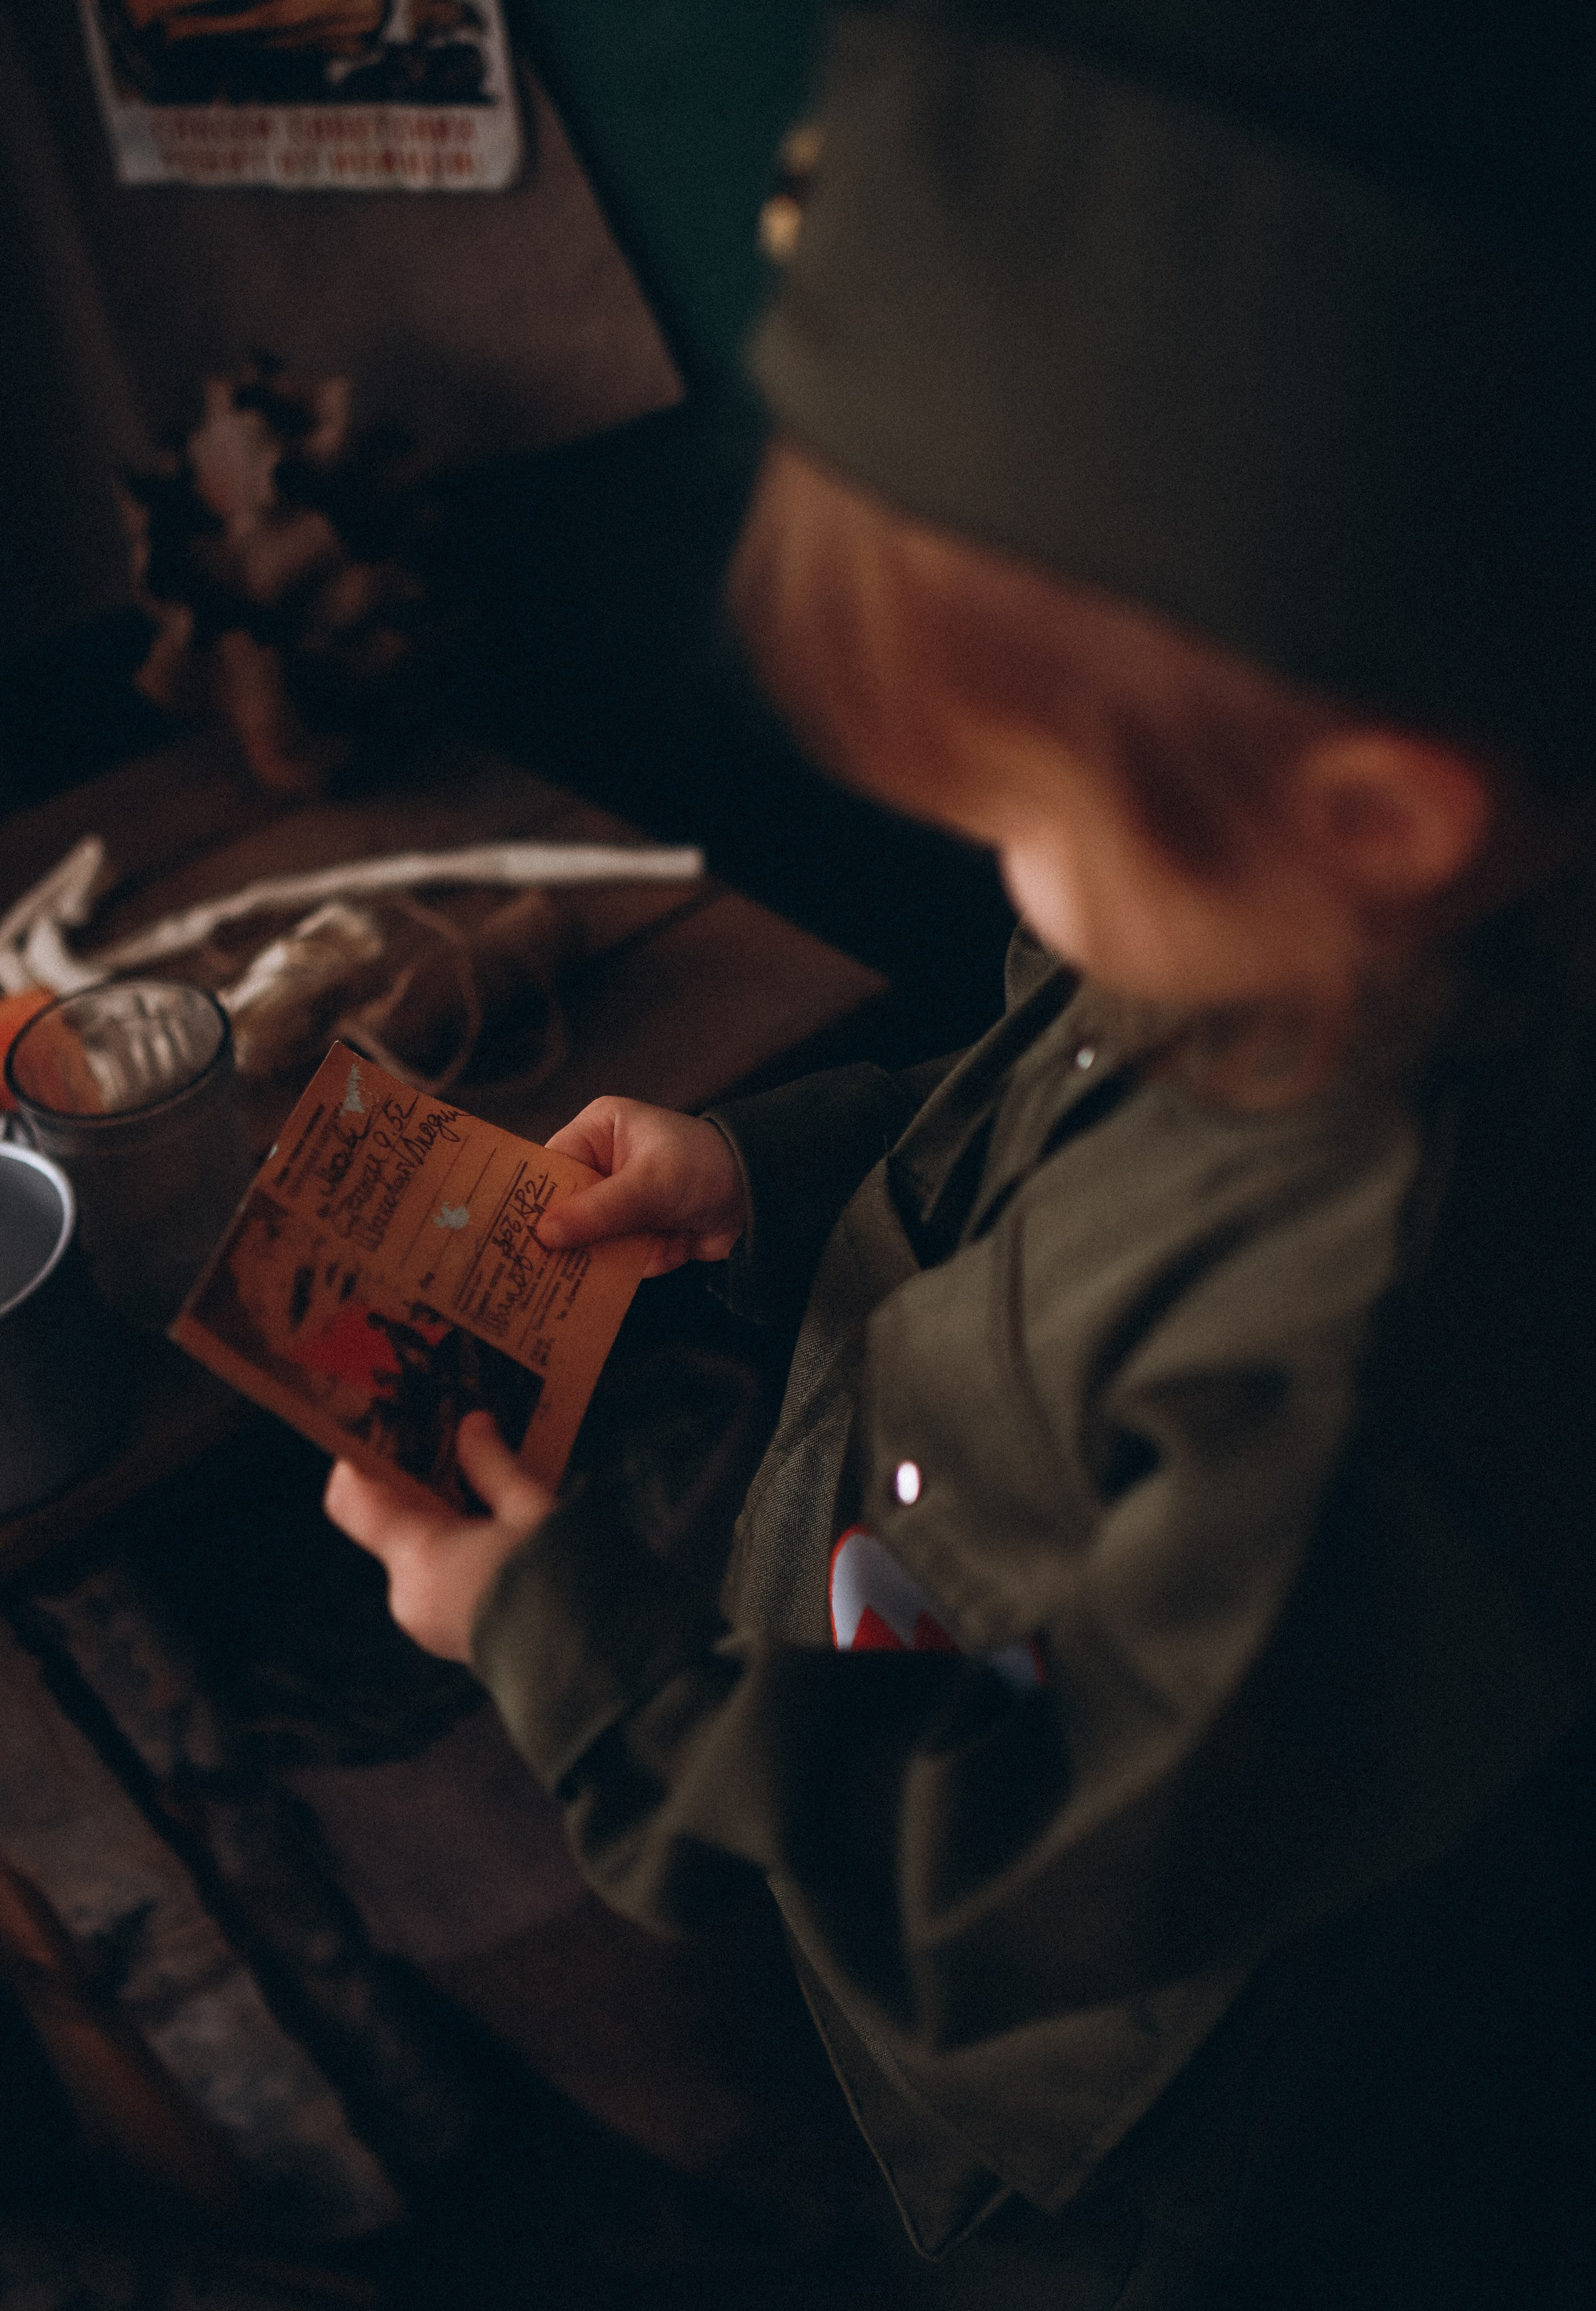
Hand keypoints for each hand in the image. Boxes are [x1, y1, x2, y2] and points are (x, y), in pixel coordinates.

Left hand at [323, 1411, 551, 1661]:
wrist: (592, 1664)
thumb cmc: (563, 1580)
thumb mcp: (533, 1510)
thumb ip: (494, 1465)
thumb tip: (471, 1425)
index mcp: (419, 1556)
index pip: (353, 1499)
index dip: (362, 1457)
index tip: (390, 1426)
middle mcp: (409, 1593)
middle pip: (393, 1521)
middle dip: (424, 1482)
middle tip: (459, 1443)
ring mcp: (427, 1621)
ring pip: (421, 1550)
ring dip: (449, 1517)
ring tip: (495, 1486)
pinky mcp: (450, 1637)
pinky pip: (441, 1579)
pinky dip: (461, 1550)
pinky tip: (505, 1534)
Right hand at [539, 1098, 747, 1276]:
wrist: (763, 1197)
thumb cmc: (704, 1167)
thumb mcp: (649, 1184)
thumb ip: (597, 1211)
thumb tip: (544, 1234)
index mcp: (599, 1132)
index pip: (550, 1166)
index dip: (531, 1200)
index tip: (510, 1232)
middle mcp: (603, 1165)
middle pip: (563, 1208)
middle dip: (563, 1237)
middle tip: (531, 1269)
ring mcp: (620, 1202)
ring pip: (588, 1238)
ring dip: (598, 1257)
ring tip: (578, 1277)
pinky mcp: (638, 1232)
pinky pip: (616, 1257)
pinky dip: (628, 1266)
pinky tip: (635, 1268)